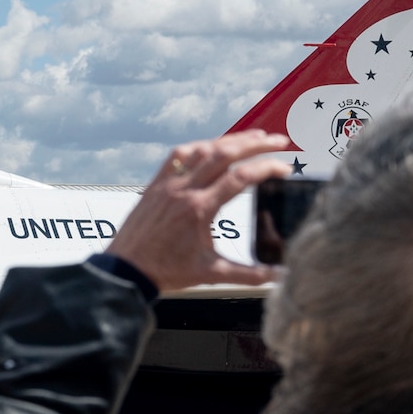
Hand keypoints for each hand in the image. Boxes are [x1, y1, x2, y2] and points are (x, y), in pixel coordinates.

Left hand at [107, 130, 292, 291]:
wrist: (126, 270)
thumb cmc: (165, 272)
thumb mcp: (212, 274)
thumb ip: (249, 274)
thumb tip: (280, 276)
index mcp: (199, 209)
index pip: (240, 177)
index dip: (267, 168)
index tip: (285, 168)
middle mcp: (183, 190)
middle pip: (224, 154)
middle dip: (256, 144)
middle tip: (279, 141)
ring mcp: (168, 184)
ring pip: (202, 149)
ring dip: (230, 140)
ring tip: (254, 137)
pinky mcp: (156, 184)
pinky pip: (178, 155)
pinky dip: (200, 146)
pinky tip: (213, 146)